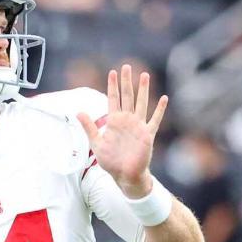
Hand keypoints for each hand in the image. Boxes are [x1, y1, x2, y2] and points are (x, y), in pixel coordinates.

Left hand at [77, 65, 167, 197]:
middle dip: (126, 82)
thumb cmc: (111, 161)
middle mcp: (127, 120)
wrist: (124, 175)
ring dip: (143, 90)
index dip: (113, 86)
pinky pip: (155, 120)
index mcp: (114, 121)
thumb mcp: (96, 143)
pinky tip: (163, 98)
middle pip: (127, 96)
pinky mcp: (147, 135)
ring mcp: (138, 126)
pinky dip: (159, 110)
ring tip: (144, 75)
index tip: (112, 72)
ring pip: (141, 103)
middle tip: (126, 66)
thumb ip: (89, 127)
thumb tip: (78, 112)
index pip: (113, 99)